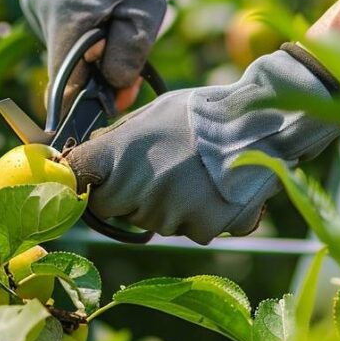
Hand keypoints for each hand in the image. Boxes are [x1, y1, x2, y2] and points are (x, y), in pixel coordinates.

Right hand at [20, 0, 171, 109]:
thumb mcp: (145, 15)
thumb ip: (127, 61)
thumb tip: (110, 96)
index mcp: (63, 16)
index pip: (63, 82)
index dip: (88, 98)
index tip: (113, 100)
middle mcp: (37, 8)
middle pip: (63, 66)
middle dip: (94, 70)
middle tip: (128, 56)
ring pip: (60, 47)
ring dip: (87, 48)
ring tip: (113, 18)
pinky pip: (57, 28)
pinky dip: (78, 29)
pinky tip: (97, 6)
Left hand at [66, 48, 339, 243]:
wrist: (261, 121)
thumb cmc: (202, 112)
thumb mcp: (151, 114)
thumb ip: (116, 140)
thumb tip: (84, 155)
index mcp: (118, 155)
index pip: (79, 180)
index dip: (85, 181)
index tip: (91, 179)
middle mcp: (137, 189)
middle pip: (116, 209)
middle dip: (131, 195)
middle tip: (164, 167)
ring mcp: (170, 213)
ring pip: (157, 221)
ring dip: (170, 205)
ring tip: (197, 171)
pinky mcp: (201, 228)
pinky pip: (192, 228)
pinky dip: (203, 214)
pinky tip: (218, 186)